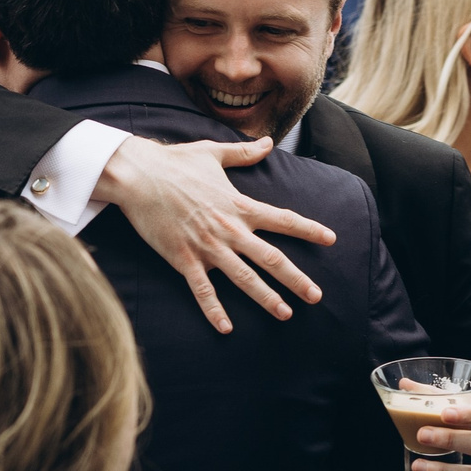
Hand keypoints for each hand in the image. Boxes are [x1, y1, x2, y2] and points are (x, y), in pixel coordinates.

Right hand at [96, 137, 336, 333]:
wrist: (138, 175)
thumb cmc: (174, 162)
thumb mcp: (213, 152)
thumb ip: (243, 152)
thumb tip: (266, 142)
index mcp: (240, 205)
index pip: (283, 219)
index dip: (309, 230)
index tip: (331, 239)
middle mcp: (230, 229)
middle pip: (271, 258)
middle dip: (297, 279)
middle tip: (317, 296)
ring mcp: (208, 247)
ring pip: (244, 278)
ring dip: (266, 298)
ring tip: (285, 314)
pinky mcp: (184, 259)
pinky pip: (203, 290)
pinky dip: (214, 310)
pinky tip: (226, 329)